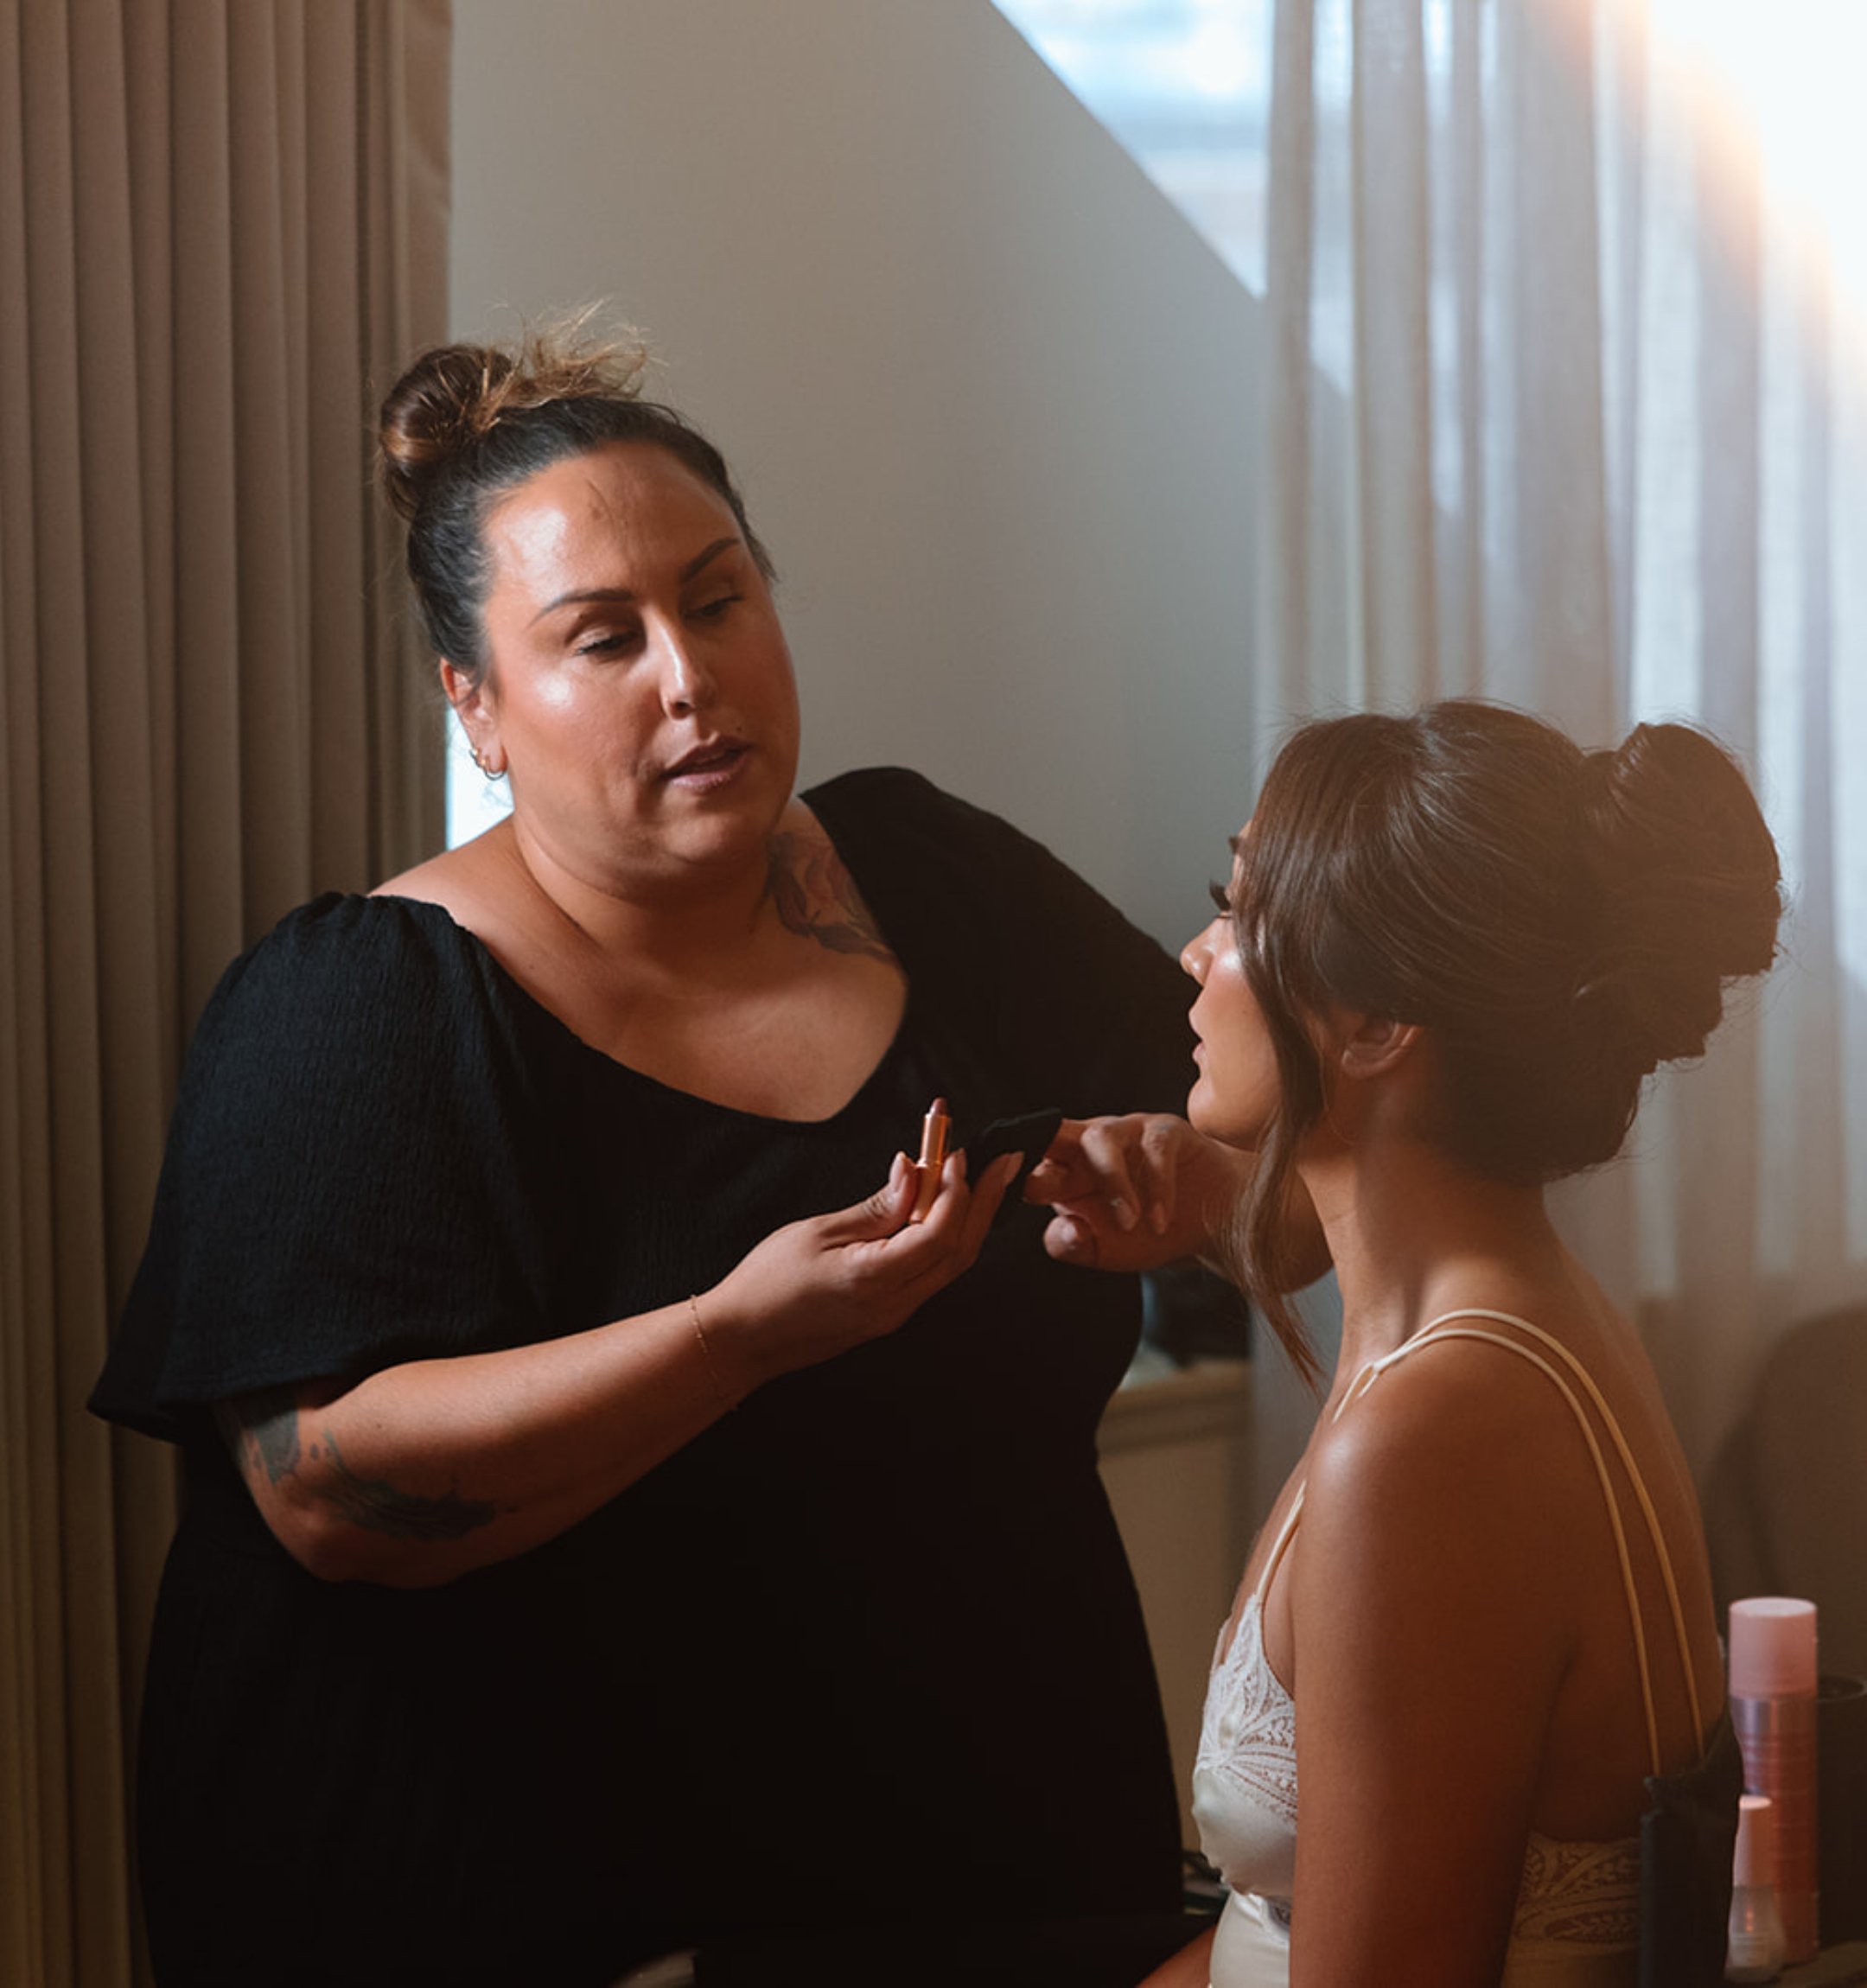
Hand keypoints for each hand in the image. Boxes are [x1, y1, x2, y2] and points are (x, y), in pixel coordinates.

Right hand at [704, 1145, 1022, 1387]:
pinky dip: (945, 1238)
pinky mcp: (887, 1315)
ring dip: (970, 1220)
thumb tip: (914, 1170)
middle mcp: (894, 1304)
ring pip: (951, 1265)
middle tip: (1004, 1160)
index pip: (939, 1232)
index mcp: (874, 1280)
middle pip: (960, 1251)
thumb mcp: (818, 1233)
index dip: (956, 1189)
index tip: (958, 1151)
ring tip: (982, 1179)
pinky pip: (931, 1274)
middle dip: (985, 1202)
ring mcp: (894, 1314)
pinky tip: (943, 1210)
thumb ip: (876, 1207)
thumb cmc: (767, 1281)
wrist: (742, 1340)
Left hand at [1024, 1113, 1245, 1272]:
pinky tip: (1160, 1221)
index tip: (1010, 1192)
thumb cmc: (1148, 1233)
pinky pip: (1156, 1148)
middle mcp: (1091, 1145)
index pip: (1029, 1163)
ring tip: (1130, 1225)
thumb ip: (1073, 1245)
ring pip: (1102, 1139)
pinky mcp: (1167, 1131)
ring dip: (1113, 1183)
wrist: (1212, 1224)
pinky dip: (1157, 1187)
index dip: (1014, 1173)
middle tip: (1042, 1186)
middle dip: (1042, 1150)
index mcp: (1067, 1172)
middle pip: (1055, 1135)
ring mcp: (1129, 1133)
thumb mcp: (1104, 1250)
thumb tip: (1063, 1228)